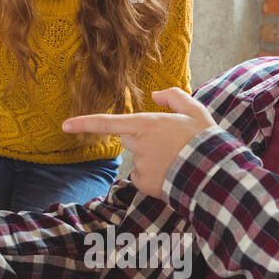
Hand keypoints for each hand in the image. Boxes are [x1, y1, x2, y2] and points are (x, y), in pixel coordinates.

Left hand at [62, 88, 214, 198]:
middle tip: (169, 143)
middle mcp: (139, 146)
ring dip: (151, 159)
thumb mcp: (194, 109)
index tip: (65, 126)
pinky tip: (170, 174)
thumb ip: (173, 96)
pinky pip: (141, 178)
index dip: (85, 124)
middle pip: (129, 140)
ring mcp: (141, 167)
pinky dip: (152, 177)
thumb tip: (155, 94)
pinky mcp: (145, 185)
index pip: (108, 123)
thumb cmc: (204, 139)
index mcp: (147, 124)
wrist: (214, 171)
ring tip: (176, 160)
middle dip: (142, 140)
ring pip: (138, 160)